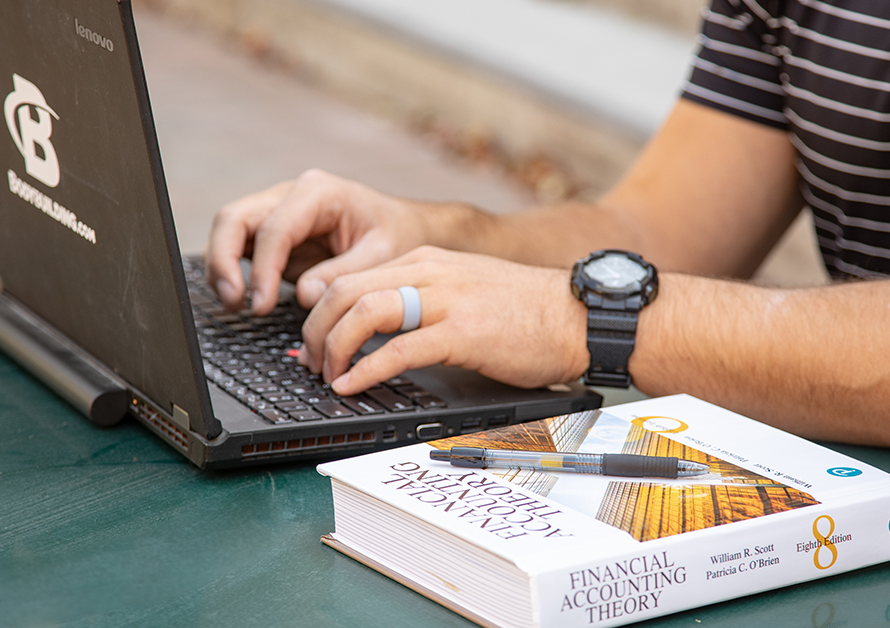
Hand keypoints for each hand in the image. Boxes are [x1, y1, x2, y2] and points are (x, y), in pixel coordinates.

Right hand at [204, 169, 430, 313]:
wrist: (404, 228)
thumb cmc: (397, 235)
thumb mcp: (384, 254)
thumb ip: (344, 273)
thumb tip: (304, 295)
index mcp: (319, 192)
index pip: (275, 228)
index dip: (263, 269)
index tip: (261, 305)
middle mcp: (291, 196)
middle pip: (234, 218)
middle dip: (224, 260)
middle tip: (234, 302)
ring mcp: (278, 212)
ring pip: (229, 230)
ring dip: (222, 267)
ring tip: (234, 305)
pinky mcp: (273, 235)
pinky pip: (240, 248)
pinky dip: (232, 272)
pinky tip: (240, 300)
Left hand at [298, 246, 589, 394]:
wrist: (580, 316)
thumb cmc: (527, 312)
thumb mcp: (465, 291)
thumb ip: (423, 302)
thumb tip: (381, 334)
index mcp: (426, 261)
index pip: (351, 276)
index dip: (319, 311)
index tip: (312, 343)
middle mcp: (430, 272)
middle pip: (344, 290)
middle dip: (314, 330)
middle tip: (310, 363)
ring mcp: (446, 300)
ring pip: (363, 312)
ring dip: (334, 348)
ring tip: (328, 375)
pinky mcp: (463, 332)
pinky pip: (399, 349)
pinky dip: (366, 369)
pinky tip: (353, 385)